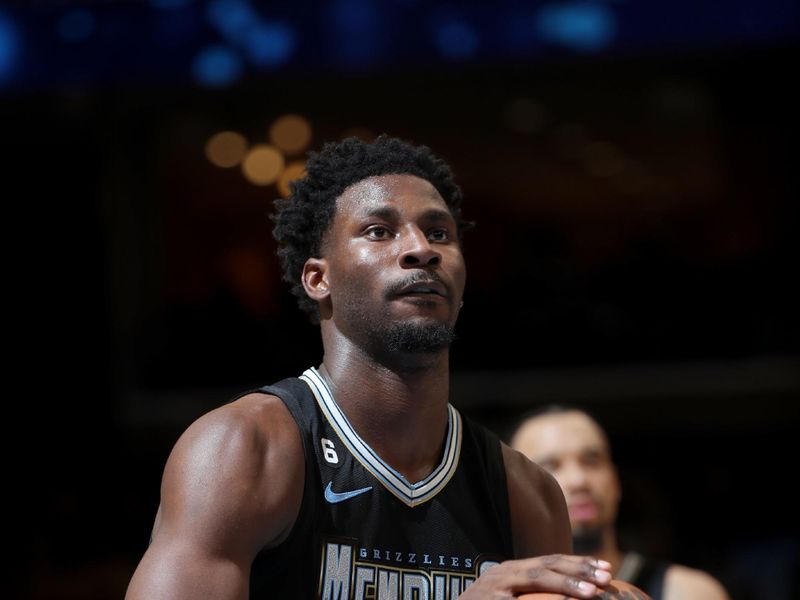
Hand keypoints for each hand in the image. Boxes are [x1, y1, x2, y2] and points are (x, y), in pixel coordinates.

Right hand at [459, 554, 612, 598]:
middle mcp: (505, 572)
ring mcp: (497, 587)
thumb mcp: (508, 595)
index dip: (579, 563)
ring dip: (567, 584)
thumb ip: (532, 590)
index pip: (551, 560)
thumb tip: (567, 593)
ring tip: (592, 593)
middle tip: (606, 577)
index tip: (606, 568)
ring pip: (537, 579)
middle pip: (547, 565)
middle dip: (579, 570)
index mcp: (513, 569)